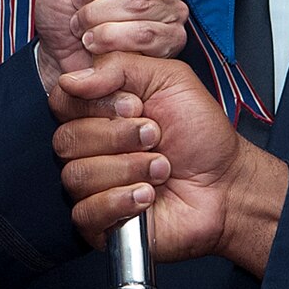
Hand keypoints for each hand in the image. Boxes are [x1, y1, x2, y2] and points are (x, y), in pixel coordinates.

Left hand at [34, 0, 189, 93]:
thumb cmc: (61, 6)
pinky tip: (96, 42)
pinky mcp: (170, 41)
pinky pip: (147, 35)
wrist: (56, 51)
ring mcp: (172, 10)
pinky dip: (111, 39)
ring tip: (83, 25)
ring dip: (99, 16)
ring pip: (142, 4)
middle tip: (78, 0)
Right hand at [53, 54, 284, 273]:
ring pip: (77, 175)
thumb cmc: (201, 134)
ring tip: (161, 168)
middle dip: (119, 136)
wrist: (226, 182)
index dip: (96, 104)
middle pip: (67, 139)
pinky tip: (148, 195)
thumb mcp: (169, 79)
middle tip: (155, 136)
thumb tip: (71, 79)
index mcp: (98, 112)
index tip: (135, 105)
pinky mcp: (99, 223)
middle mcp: (89, 148)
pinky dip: (121, 201)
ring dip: (128, 169)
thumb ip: (119, 66)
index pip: (62, 101)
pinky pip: (85, 211)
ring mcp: (92, 186)